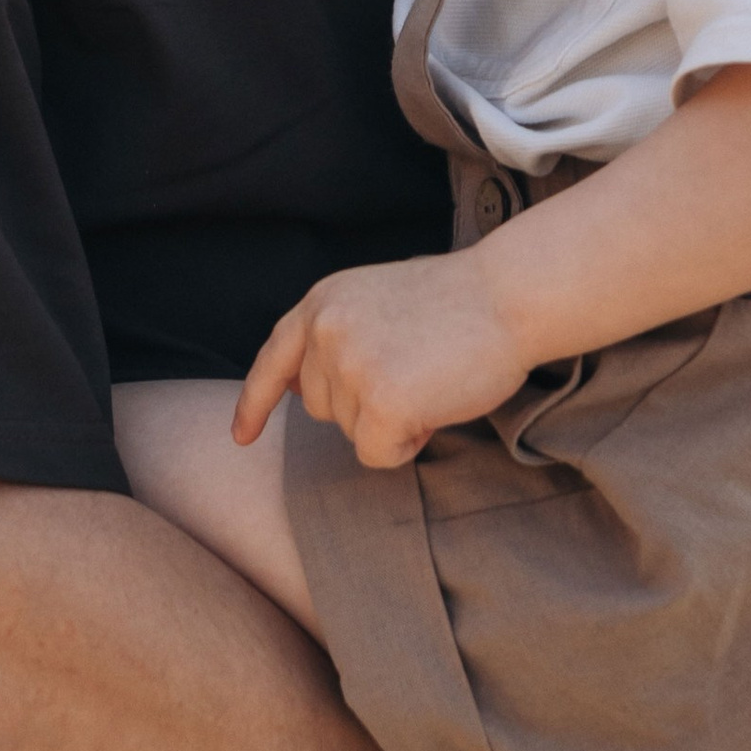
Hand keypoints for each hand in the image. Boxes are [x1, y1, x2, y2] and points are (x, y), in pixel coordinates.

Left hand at [234, 251, 528, 468]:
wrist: (509, 295)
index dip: (256, 401)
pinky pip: (376, 454)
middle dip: (362, 404)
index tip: (242, 436)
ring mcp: (350, 367)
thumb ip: (340, 334)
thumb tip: (301, 385)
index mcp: (323, 301)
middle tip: (416, 369)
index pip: (274, 357)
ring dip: (390, 421)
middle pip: (319, 407)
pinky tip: (435, 406)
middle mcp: (325, 331)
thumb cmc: (458, 301)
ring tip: (431, 377)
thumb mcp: (378, 300)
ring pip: (350, 432)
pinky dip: (405, 445)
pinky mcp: (380, 403)